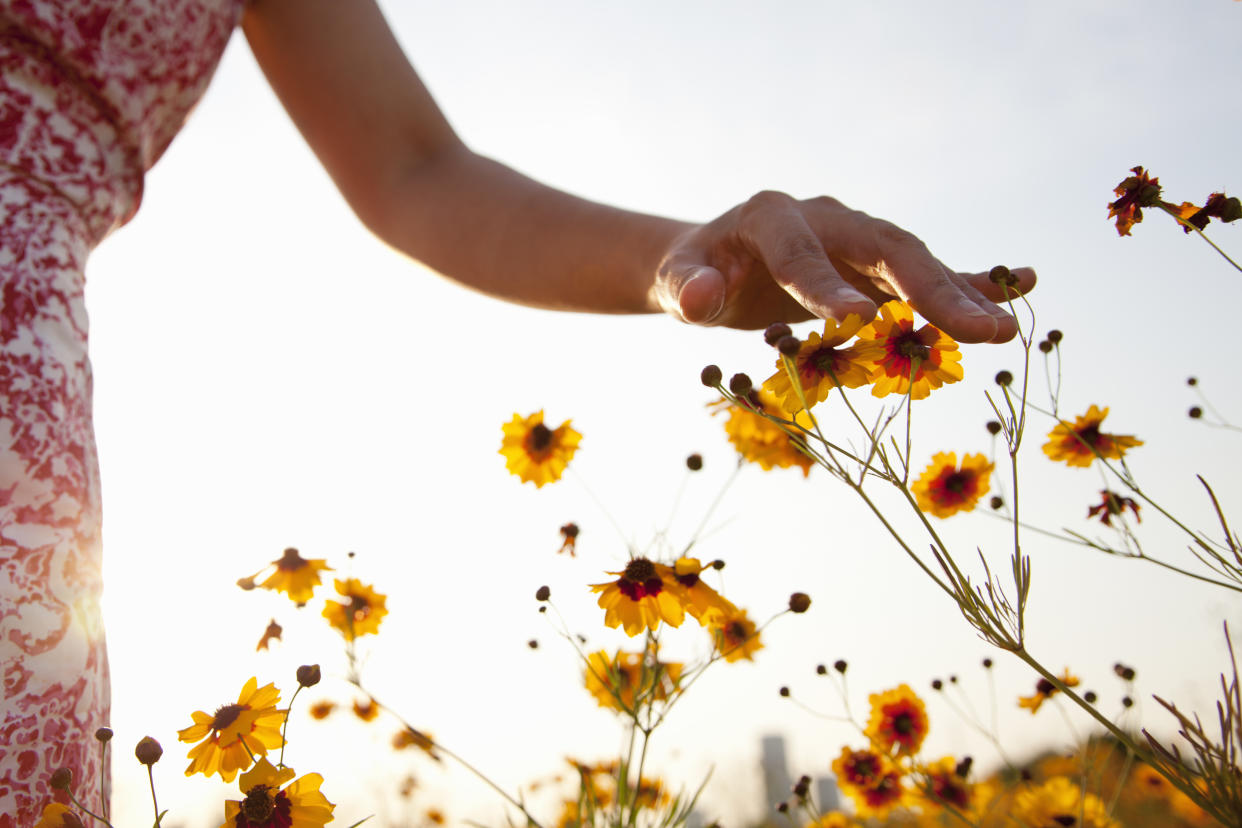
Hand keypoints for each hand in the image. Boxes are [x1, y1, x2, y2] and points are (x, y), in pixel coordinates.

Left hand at [653, 191, 1035, 342]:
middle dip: (929, 290)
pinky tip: (1020, 286)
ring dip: (958, 297)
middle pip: (884, 250)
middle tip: (978, 331)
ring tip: (1003, 333)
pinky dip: (967, 282)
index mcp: (772, 215)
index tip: (858, 324)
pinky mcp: (872, 265)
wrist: (715, 260)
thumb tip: (702, 296)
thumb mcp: (675, 281)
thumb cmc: (693, 273)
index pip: (803, 254)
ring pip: (914, 264)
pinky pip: (923, 272)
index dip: (827, 288)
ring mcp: (855, 239)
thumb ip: (686, 288)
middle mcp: (826, 218)